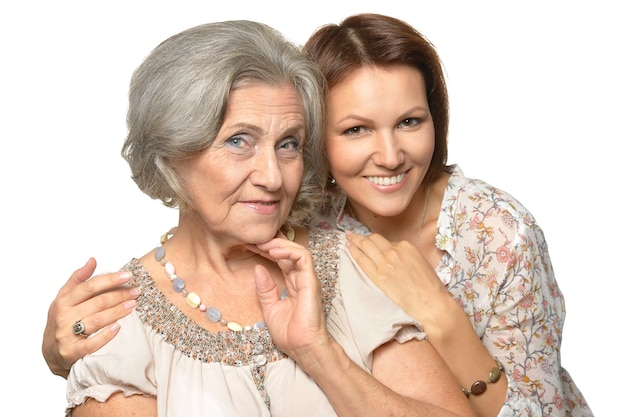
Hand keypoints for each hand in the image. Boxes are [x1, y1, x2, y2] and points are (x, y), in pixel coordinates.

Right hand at [42, 257, 139, 377]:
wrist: (51, 351)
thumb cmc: (62, 319)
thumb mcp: (64, 297)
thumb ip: (78, 279)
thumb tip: (92, 260)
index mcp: (63, 301)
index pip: (89, 286)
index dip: (110, 280)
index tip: (128, 275)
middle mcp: (63, 317)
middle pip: (97, 303)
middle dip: (119, 295)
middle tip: (136, 291)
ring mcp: (66, 335)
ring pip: (97, 320)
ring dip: (117, 312)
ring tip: (132, 305)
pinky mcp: (71, 351)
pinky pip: (92, 343)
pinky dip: (106, 335)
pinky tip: (118, 327)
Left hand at [252, 237, 328, 364]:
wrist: (302, 348)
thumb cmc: (290, 333)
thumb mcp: (270, 308)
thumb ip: (265, 289)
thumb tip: (258, 268)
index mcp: (292, 284)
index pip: (281, 260)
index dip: (266, 251)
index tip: (250, 246)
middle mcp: (301, 279)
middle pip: (288, 253)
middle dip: (271, 243)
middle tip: (253, 239)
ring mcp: (307, 279)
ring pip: (297, 251)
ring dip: (279, 244)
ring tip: (263, 243)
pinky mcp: (311, 281)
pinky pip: (303, 258)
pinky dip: (289, 251)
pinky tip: (273, 252)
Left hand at [345, 232, 452, 331]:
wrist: (431, 301)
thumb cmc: (429, 285)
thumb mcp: (419, 261)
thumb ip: (405, 255)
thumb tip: (392, 255)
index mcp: (406, 246)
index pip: (387, 241)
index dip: (377, 243)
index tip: (370, 242)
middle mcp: (394, 251)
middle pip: (373, 240)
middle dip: (362, 237)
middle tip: (352, 234)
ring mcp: (385, 263)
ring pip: (366, 246)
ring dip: (355, 241)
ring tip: (348, 238)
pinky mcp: (379, 277)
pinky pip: (363, 261)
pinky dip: (354, 253)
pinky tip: (349, 249)